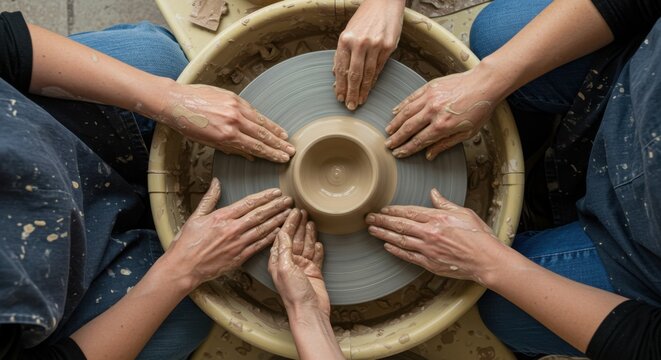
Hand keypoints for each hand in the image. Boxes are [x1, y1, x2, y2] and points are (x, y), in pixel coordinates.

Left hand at [154, 83, 294, 162]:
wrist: (176, 102)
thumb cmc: (188, 124)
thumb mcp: (208, 142)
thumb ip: (231, 149)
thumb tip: (251, 155)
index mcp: (227, 136)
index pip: (256, 147)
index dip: (271, 154)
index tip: (282, 158)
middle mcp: (234, 121)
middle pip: (262, 135)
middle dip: (278, 144)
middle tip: (291, 151)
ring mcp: (235, 107)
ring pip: (261, 121)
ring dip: (275, 131)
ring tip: (286, 138)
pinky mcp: (233, 97)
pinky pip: (253, 110)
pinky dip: (263, 118)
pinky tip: (270, 124)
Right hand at [166, 178, 292, 286]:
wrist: (183, 268)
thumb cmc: (187, 242)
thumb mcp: (196, 216)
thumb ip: (209, 198)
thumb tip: (216, 182)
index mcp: (222, 217)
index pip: (248, 203)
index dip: (264, 196)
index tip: (276, 191)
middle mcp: (232, 229)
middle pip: (259, 215)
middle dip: (276, 206)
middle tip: (289, 200)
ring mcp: (237, 244)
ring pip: (262, 229)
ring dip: (277, 220)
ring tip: (289, 213)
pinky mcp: (239, 257)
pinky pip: (259, 246)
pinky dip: (270, 238)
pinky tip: (279, 232)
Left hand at [268, 209, 328, 316]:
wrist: (310, 311)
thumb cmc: (294, 295)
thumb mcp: (285, 268)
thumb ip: (284, 250)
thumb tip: (282, 233)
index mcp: (278, 262)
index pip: (282, 237)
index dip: (287, 223)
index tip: (292, 211)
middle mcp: (289, 263)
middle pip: (294, 239)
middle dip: (298, 225)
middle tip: (303, 211)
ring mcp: (302, 268)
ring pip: (306, 245)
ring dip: (308, 233)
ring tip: (311, 220)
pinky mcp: (314, 272)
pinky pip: (316, 256)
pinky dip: (317, 248)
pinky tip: (319, 241)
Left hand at [333, 0, 405, 109]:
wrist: (384, 2)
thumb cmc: (365, 17)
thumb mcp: (348, 31)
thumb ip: (343, 52)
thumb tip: (336, 73)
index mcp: (345, 39)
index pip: (341, 68)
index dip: (340, 86)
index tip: (339, 97)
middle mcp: (359, 43)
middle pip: (354, 75)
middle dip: (351, 93)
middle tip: (350, 106)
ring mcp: (375, 45)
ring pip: (368, 74)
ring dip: (363, 91)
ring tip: (360, 101)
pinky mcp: (388, 47)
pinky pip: (379, 68)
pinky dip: (374, 80)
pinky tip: (370, 88)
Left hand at [365, 188, 507, 285]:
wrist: (487, 260)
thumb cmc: (479, 236)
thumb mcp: (463, 213)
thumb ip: (444, 203)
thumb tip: (433, 193)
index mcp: (437, 219)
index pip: (409, 211)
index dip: (393, 210)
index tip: (382, 209)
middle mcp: (429, 234)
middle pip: (400, 225)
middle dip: (382, 221)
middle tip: (368, 218)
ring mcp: (428, 250)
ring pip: (400, 240)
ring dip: (384, 234)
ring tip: (372, 230)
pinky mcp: (430, 263)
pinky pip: (408, 255)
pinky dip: (396, 250)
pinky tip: (387, 245)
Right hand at [385, 68, 501, 159]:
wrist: (485, 84)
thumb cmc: (479, 109)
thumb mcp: (467, 133)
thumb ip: (446, 144)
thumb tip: (430, 155)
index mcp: (442, 126)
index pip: (418, 141)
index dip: (406, 149)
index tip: (398, 153)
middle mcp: (433, 112)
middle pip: (408, 128)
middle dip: (396, 138)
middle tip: (388, 145)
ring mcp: (430, 98)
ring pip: (406, 113)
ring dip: (395, 123)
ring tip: (388, 131)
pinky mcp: (429, 87)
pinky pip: (411, 98)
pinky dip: (401, 106)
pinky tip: (395, 112)